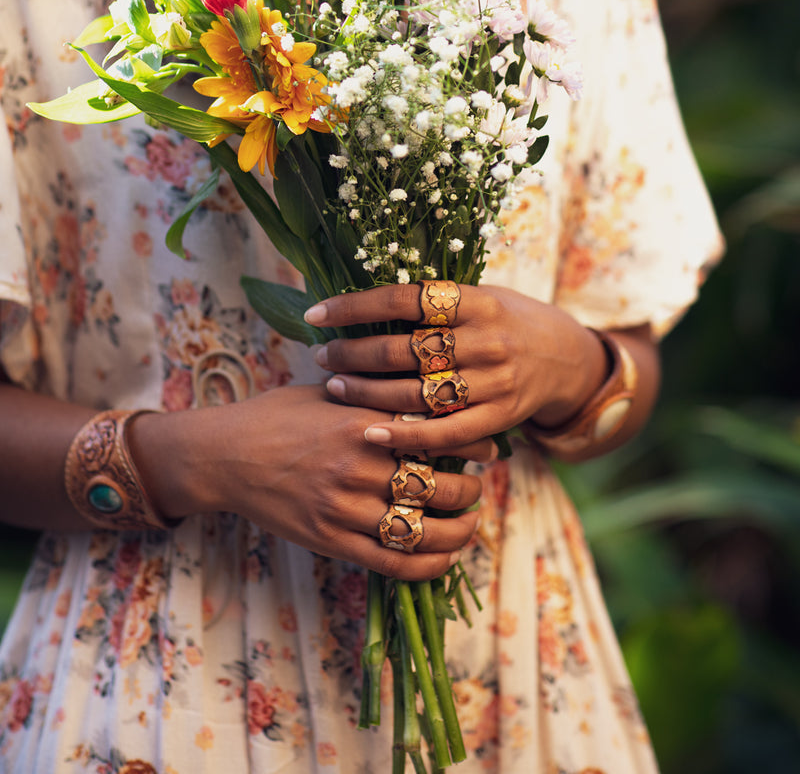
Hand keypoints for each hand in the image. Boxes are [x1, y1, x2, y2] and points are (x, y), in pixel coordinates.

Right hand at [130, 383, 493, 580]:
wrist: (224, 456)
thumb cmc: (277, 415)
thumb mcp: (327, 391)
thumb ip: (374, 392)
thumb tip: (426, 383)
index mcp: (361, 420)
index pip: (436, 432)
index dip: (472, 440)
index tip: (488, 443)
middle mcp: (356, 465)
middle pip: (439, 484)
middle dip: (470, 488)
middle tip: (479, 483)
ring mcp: (343, 507)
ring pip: (422, 529)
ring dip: (459, 530)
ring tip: (470, 521)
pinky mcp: (330, 540)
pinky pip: (393, 562)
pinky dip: (428, 564)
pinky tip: (444, 556)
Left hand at [306, 283, 607, 454]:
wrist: (567, 358)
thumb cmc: (508, 321)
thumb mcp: (481, 296)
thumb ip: (434, 301)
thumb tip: (364, 300)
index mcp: (476, 300)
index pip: (403, 299)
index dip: (355, 306)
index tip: (317, 311)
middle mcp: (486, 339)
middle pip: (402, 349)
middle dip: (352, 353)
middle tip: (322, 355)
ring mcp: (494, 381)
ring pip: (415, 392)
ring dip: (365, 392)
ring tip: (333, 387)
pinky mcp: (500, 418)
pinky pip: (443, 433)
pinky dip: (403, 435)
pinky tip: (369, 432)